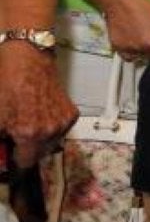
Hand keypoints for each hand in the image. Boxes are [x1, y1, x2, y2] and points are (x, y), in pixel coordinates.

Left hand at [0, 45, 76, 166]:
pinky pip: (59, 130)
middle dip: (24, 148)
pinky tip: (38, 112)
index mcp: (30, 134)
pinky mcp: (71, 114)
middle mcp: (51, 132)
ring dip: (37, 138)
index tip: (9, 156)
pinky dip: (48, 126)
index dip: (13, 160)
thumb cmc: (8, 81)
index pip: (24, 164)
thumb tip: (2, 155)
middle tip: (14, 134)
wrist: (27, 57)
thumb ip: (0, 140)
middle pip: (38, 155)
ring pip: (49, 143)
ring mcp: (63, 123)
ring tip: (26, 120)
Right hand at [103, 0, 149, 59]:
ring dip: (142, 52)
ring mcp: (127, 49)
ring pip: (139, 58)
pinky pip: (127, 55)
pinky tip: (133, 40)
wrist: (119, 1)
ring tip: (141, 37)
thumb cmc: (142, 7)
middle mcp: (139, 49)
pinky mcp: (116, 47)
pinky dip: (131, 51)